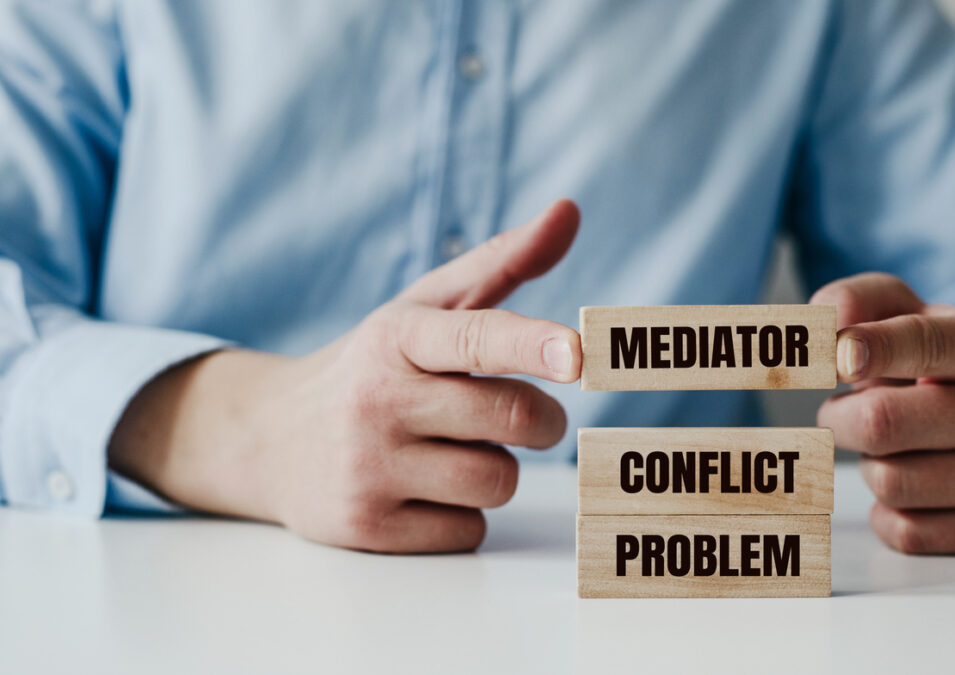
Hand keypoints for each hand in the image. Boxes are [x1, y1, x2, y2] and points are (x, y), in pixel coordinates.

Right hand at [109, 200, 582, 552]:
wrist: (268, 439)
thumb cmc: (372, 367)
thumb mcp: (422, 310)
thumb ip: (502, 263)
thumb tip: (570, 211)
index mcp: (397, 336)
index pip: (475, 338)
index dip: (532, 345)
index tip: (577, 354)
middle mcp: (377, 399)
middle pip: (511, 419)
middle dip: (540, 421)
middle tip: (525, 415)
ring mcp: (367, 468)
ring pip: (497, 481)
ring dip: (496, 469)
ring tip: (453, 451)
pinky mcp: (366, 528)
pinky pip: (468, 531)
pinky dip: (463, 514)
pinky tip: (422, 491)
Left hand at [811, 273, 954, 553]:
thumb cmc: (928, 363)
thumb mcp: (901, 314)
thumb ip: (856, 301)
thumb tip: (828, 325)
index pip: (924, 343)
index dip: (872, 349)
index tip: (839, 357)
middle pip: (882, 423)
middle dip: (841, 419)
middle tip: (846, 412)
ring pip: (889, 483)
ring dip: (868, 466)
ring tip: (893, 447)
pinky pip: (904, 531)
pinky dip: (887, 512)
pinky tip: (913, 487)